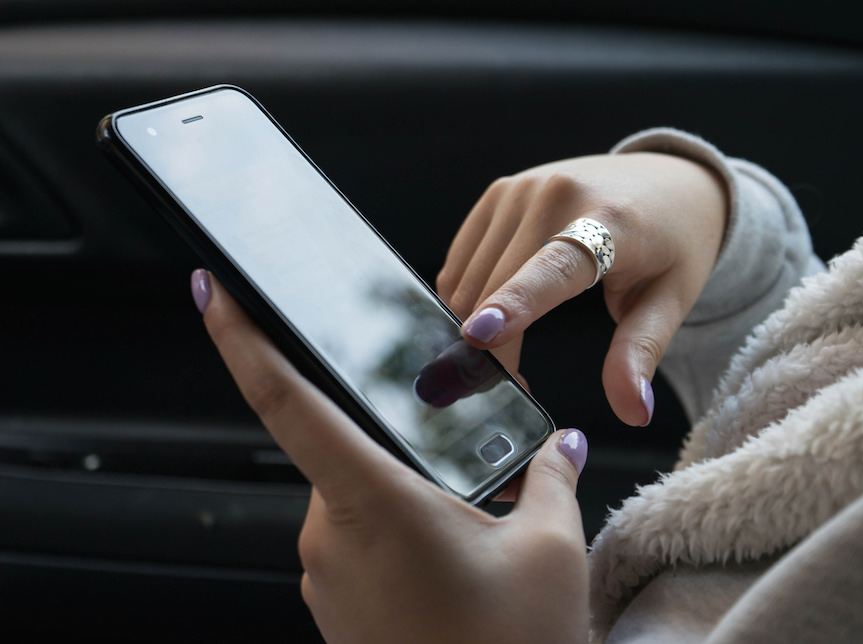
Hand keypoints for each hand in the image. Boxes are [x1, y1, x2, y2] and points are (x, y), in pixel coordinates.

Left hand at [192, 270, 590, 643]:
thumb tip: (557, 443)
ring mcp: (325, 578)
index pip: (287, 403)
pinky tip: (450, 557)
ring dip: (403, 491)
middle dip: (396, 441)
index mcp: (372, 503)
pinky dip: (394, 529)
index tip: (213, 292)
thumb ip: (547, 477)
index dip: (242, 340)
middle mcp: (329, 538)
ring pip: (354, 495)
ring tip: (468, 525)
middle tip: (455, 467)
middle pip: (343, 448)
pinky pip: (355, 539)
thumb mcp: (547, 549)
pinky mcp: (335, 606)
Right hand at [437, 152, 727, 425]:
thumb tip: (634, 412)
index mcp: (610, 220)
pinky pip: (463, 261)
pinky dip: (467, 297)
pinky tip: (492, 318)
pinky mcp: (498, 193)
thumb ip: (642, 352)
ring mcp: (521, 188)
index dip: (515, 302)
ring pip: (470, 277)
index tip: (478, 335)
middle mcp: (557, 193)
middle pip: (498, 285)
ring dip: (472, 326)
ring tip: (507, 355)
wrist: (667, 181)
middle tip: (516, 390)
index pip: (554, 267)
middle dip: (493, 348)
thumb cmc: (673, 243)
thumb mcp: (671, 299)